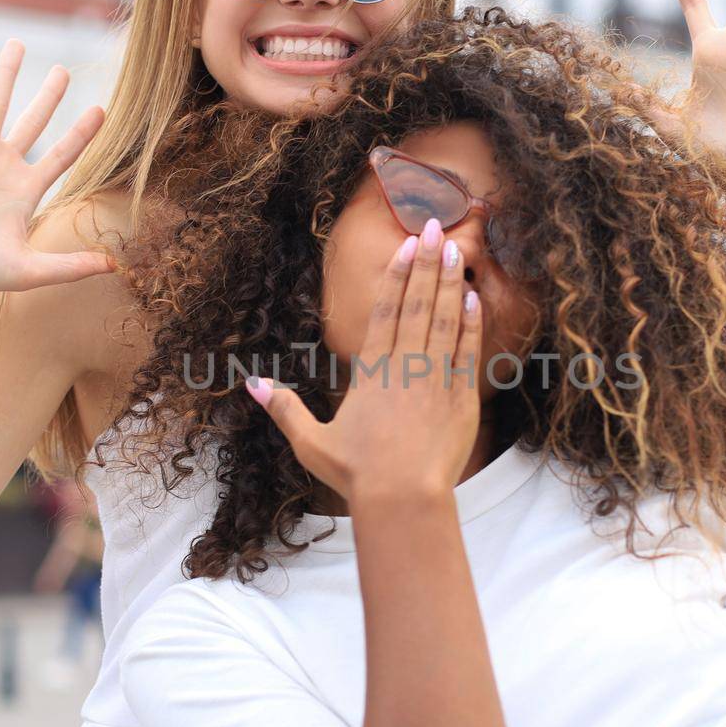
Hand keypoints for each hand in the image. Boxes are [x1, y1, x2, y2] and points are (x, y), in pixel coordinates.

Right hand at [0, 39, 113, 301]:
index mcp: (28, 190)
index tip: (102, 109)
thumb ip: (70, 266)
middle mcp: (5, 166)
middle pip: (34, 120)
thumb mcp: (30, 270)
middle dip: (49, 95)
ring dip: (6, 74)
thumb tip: (114, 265)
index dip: (82, 132)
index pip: (64, 154)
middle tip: (64, 70)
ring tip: (18, 43)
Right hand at [246, 221, 482, 505]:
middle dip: (426, 263)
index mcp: (371, 372)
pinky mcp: (461, 398)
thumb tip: (251, 383)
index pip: (385, 311)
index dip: (396, 275)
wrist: (404, 498)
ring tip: (456, 249)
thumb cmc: (357, 474)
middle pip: (418, 304)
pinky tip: (474, 297)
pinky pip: (467, 351)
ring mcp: (436, 379)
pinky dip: (471, 322)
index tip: (406, 246)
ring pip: (446, 319)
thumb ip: (284, 408)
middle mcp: (405, 366)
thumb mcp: (311, 442)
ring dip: (451, 282)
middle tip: (435, 228)